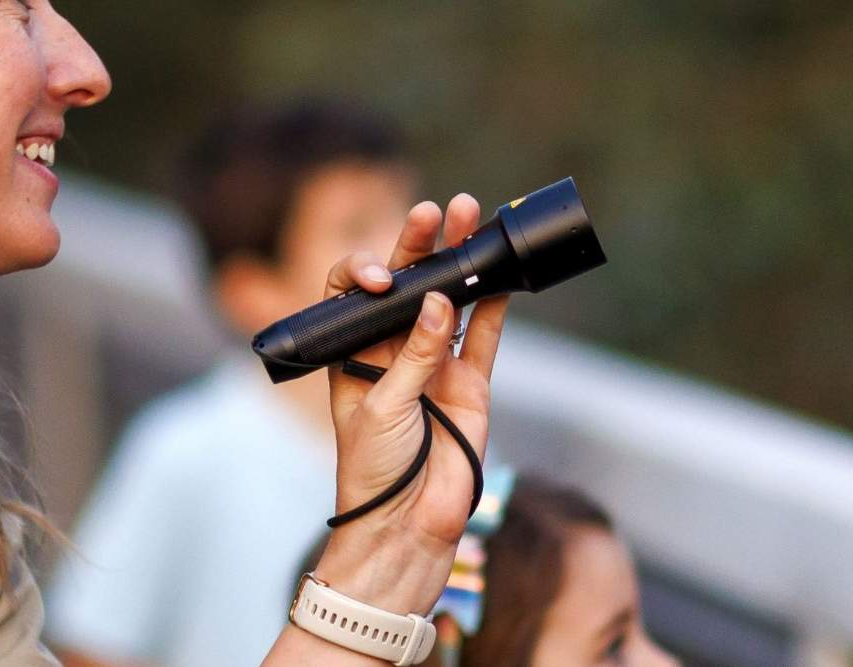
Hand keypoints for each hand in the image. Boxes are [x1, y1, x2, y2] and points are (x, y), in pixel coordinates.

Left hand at [306, 194, 511, 612]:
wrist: (406, 524)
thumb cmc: (373, 470)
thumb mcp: (382, 407)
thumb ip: (415, 355)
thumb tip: (443, 301)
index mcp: (353, 352)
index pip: (355, 294)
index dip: (366, 274)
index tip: (384, 278)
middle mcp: (392, 352)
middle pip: (407, 286)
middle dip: (419, 246)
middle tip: (436, 212)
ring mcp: (434, 366)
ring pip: (450, 300)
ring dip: (460, 262)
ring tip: (472, 217)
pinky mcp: (471, 385)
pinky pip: (485, 335)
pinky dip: (494, 303)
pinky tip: (499, 270)